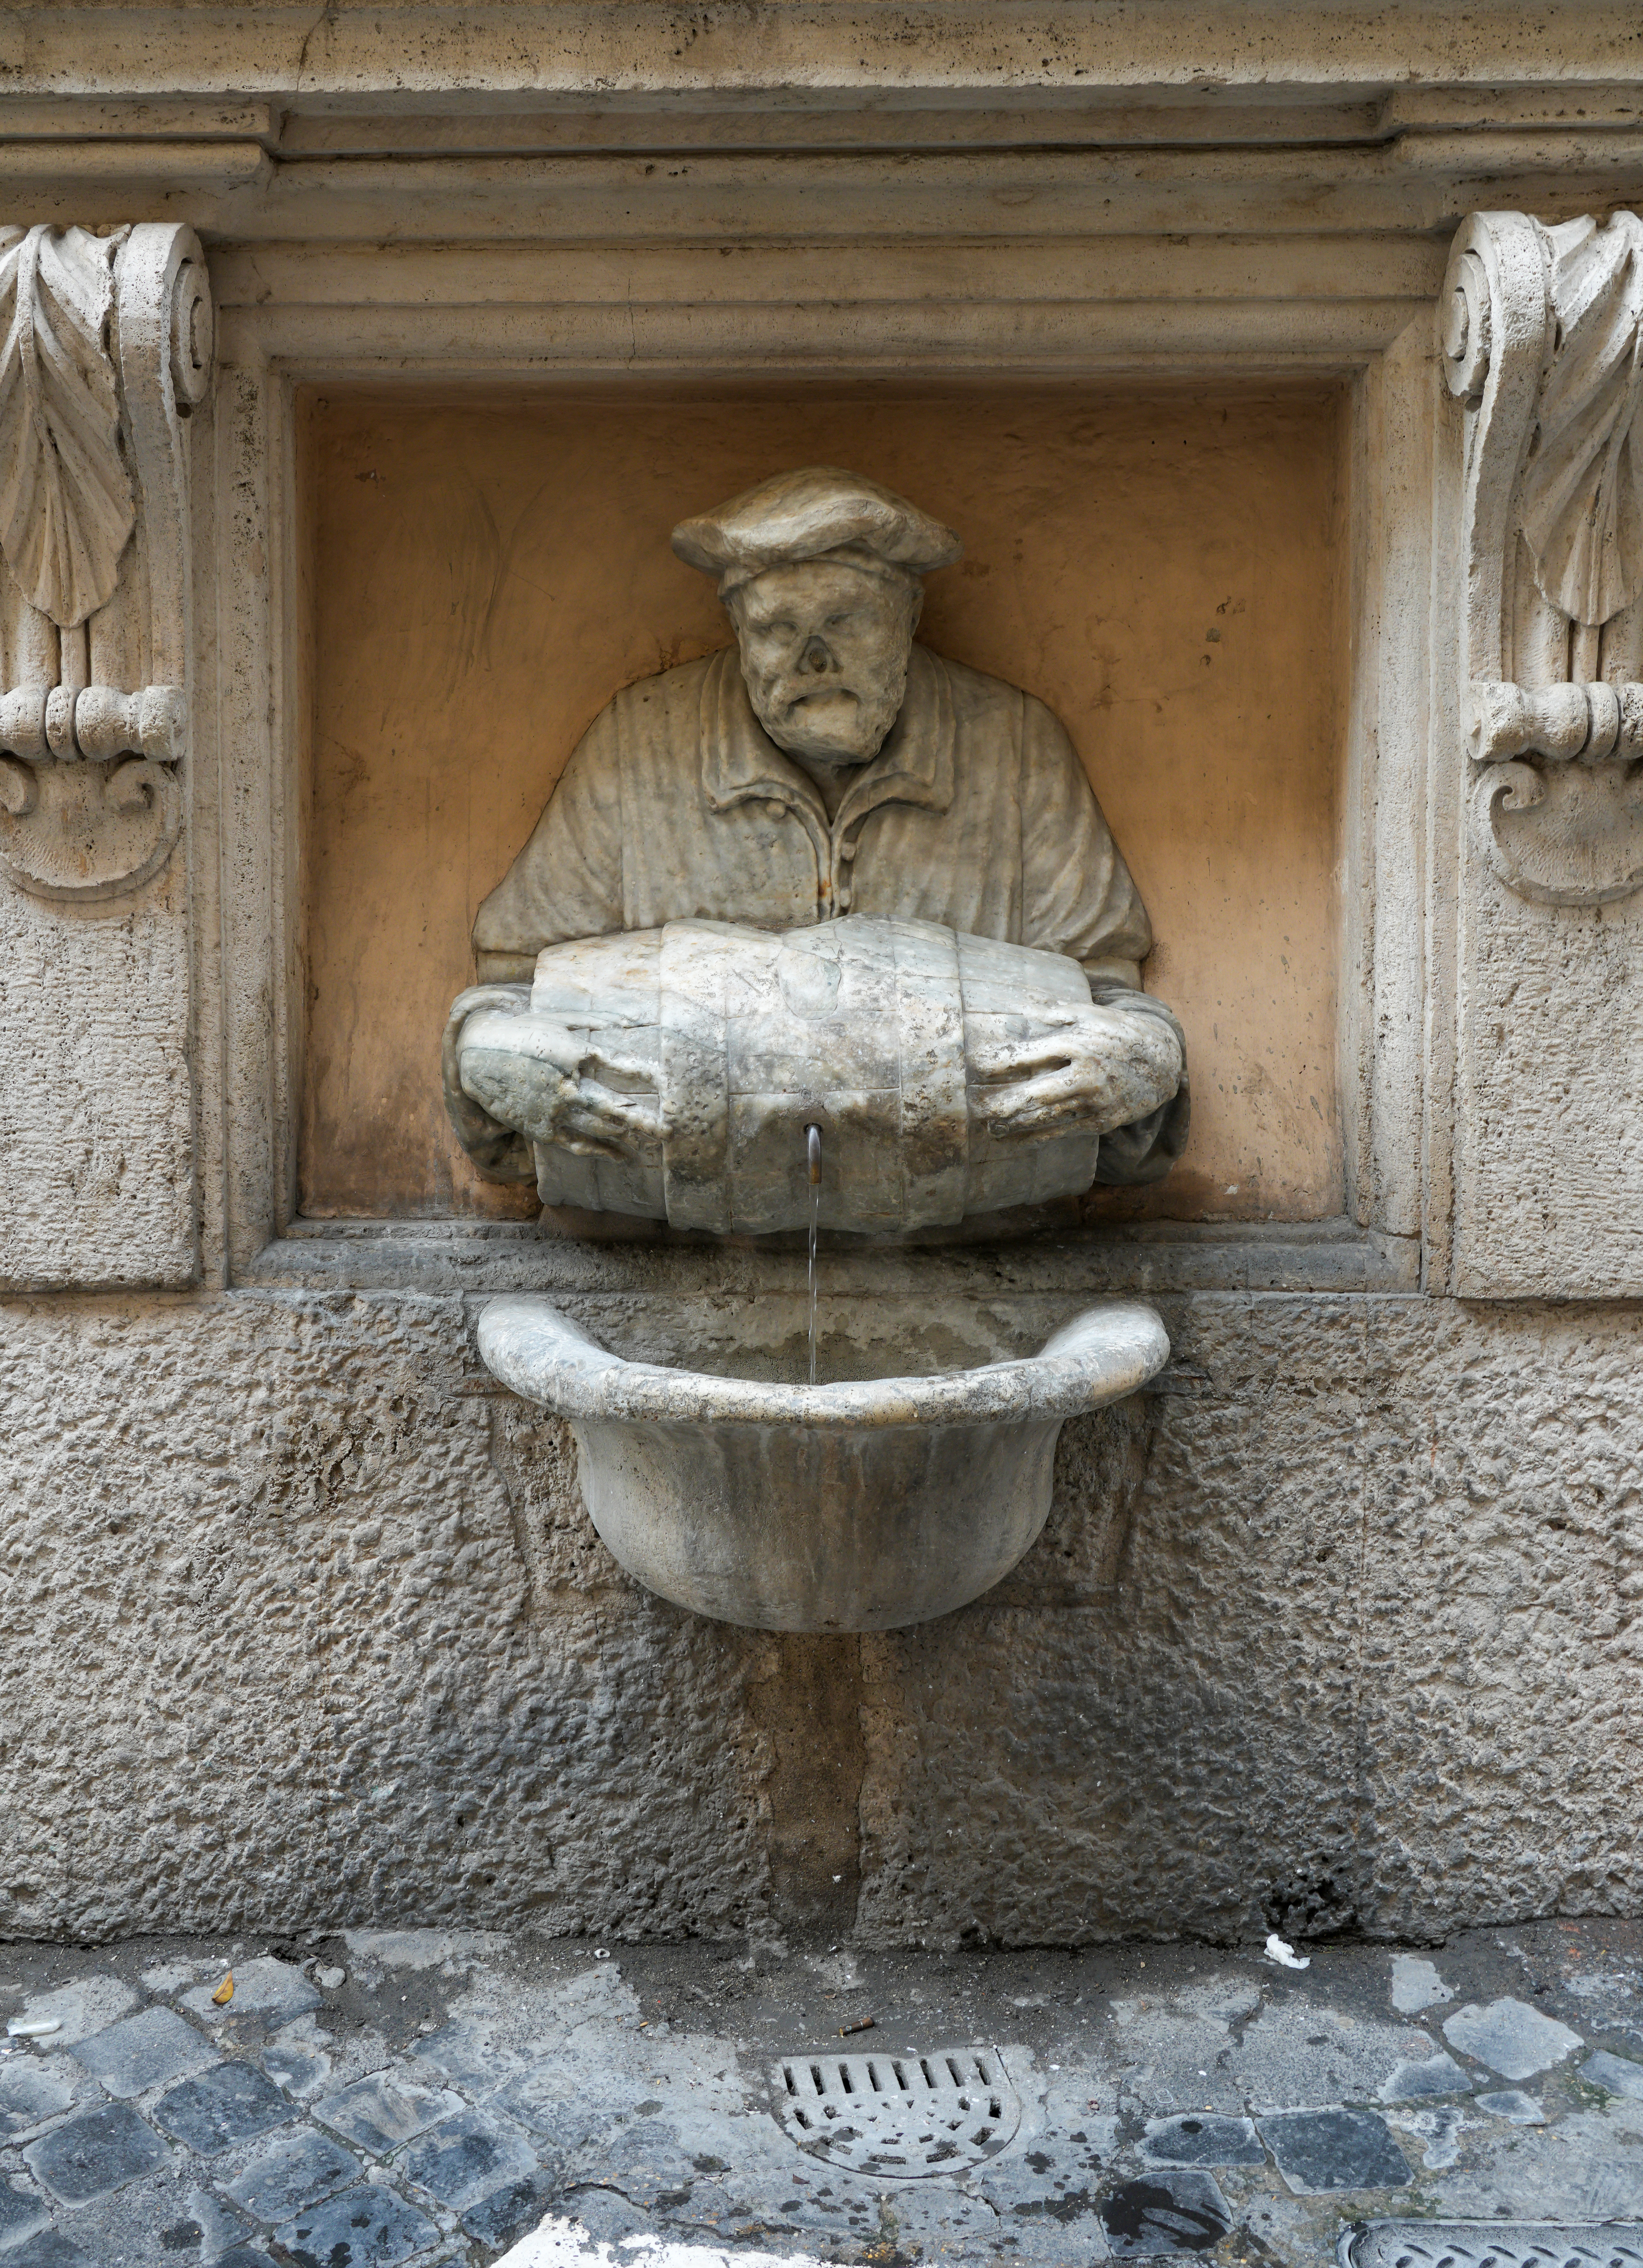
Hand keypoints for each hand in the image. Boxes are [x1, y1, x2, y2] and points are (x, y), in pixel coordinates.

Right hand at [458, 1012, 661, 1165]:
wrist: (478, 1056)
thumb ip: (600, 1021)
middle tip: (671, 1129)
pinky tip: (624, 1156)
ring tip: (653, 1138)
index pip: (623, 1067)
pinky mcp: (544, 1129)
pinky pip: (581, 1145)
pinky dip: (605, 1152)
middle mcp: (568, 1085)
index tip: (669, 1083)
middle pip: (616, 1107)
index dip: (649, 1076)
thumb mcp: (562, 1020)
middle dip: (646, 1120)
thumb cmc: (525, 1032)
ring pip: (602, 1128)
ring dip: (630, 1134)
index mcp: (575, 1053)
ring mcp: (555, 1111)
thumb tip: (633, 1023)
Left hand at [967, 999, 1183, 1142]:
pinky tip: (1011, 1140)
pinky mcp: (1099, 1121)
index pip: (1029, 1054)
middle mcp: (1084, 1073)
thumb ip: (1054, 1010)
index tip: (975, 1065)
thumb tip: (1020, 1000)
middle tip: (973, 1107)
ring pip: (1045, 1118)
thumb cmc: (1117, 1033)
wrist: (1162, 1063)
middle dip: (1000, 1103)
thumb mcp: (1089, 1014)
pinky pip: (1060, 1132)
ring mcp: (1093, 1100)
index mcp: (1076, 1043)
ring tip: (987, 1126)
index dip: (998, 1061)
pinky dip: (1033, 1138)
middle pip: (1033, 1093)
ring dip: (1012, 1125)